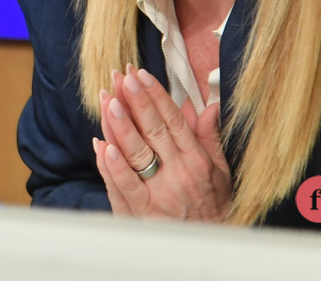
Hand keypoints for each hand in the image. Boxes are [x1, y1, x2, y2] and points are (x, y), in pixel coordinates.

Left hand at [92, 65, 231, 220]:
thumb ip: (209, 137)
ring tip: (109, 102)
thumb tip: (208, 107)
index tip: (141, 75)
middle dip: (137, 102)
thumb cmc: (213, 205)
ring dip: (121, 127)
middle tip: (123, 78)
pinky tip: (101, 145)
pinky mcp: (142, 213)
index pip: (174, 121)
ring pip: (136, 155)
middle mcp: (178, 174)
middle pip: (154, 131)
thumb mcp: (219, 170)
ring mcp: (159, 193)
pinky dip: (112, 165)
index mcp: (196, 160)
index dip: (156, 96)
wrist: (208, 245)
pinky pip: (124, 186)